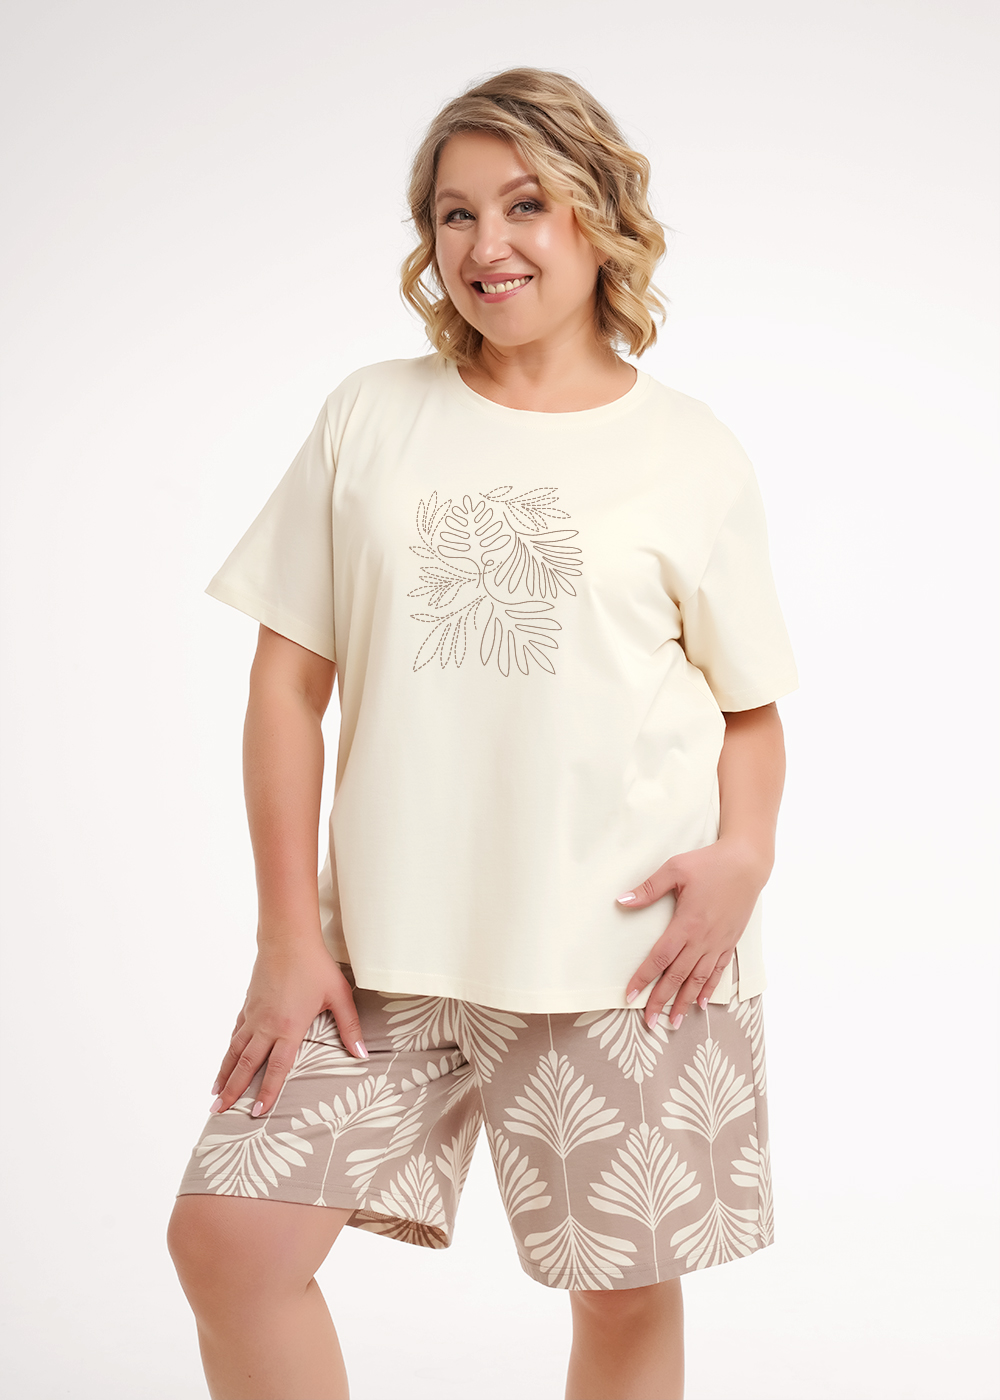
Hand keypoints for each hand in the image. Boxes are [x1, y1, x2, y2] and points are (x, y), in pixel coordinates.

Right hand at [209, 941, 366, 1117]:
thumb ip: (350, 1027)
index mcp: (289, 1028)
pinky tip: (226, 1059)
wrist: (287, 938)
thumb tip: (361, 1054)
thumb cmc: (315, 966)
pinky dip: (228, 1050)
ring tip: (214, 1094)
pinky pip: (236, 1033)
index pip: (277, 1068)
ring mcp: (254, 1015)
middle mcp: (266, 1025)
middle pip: (247, 1065)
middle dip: (233, 1091)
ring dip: (224, 1074)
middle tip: (218, 1112)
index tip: (257, 1112)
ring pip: (235, 1051)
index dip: (267, 1092)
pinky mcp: (248, 1004)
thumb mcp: (339, 996)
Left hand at [619, 837, 769, 1029]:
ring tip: (673, 1021)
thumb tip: (622, 900)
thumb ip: (648, 888)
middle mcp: (702, 940)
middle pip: (677, 977)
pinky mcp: (730, 942)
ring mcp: (718, 943)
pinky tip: (701, 1003)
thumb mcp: (675, 869)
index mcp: (686, 924)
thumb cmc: (710, 864)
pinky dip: (709, 989)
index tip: (630, 996)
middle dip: (661, 1001)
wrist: (747, 864)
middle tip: (649, 1023)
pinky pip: (718, 971)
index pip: (660, 959)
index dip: (643, 979)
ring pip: (698, 980)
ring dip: (684, 1002)